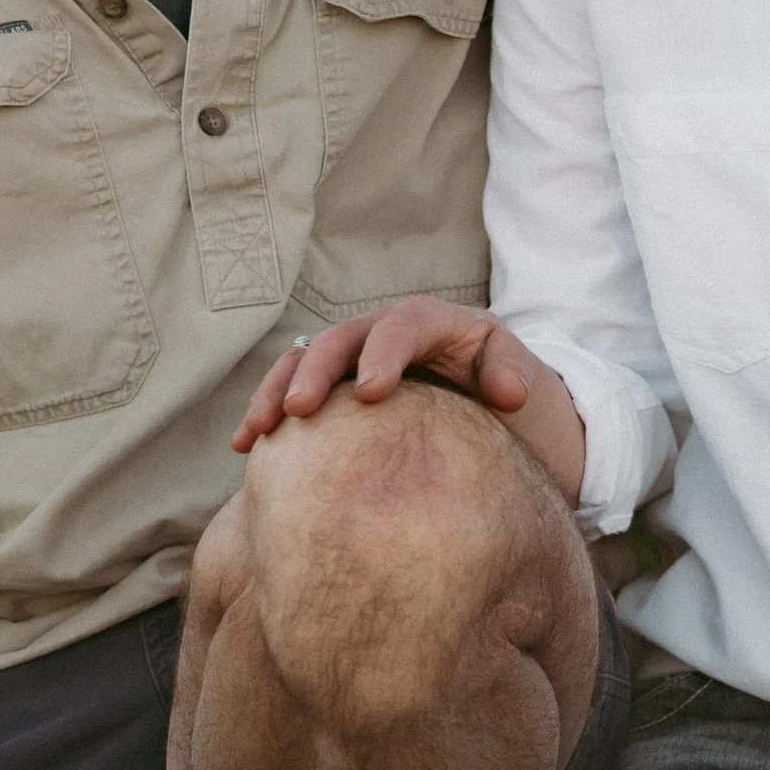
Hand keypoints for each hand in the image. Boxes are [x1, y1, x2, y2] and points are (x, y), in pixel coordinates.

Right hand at [233, 300, 586, 504]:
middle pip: (340, 339)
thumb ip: (514, 375)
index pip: (402, 326)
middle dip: (314, 372)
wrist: (507, 420)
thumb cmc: (515, 397)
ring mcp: (355, 361)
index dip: (382, 354)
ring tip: (258, 432)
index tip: (370, 395)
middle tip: (298, 412)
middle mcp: (386, 334)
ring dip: (277, 392)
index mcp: (434, 323)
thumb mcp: (524, 382)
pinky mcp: (336, 393)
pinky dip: (269, 414)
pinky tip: (245, 445)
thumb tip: (507, 394)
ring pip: (304, 362)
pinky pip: (295, 394)